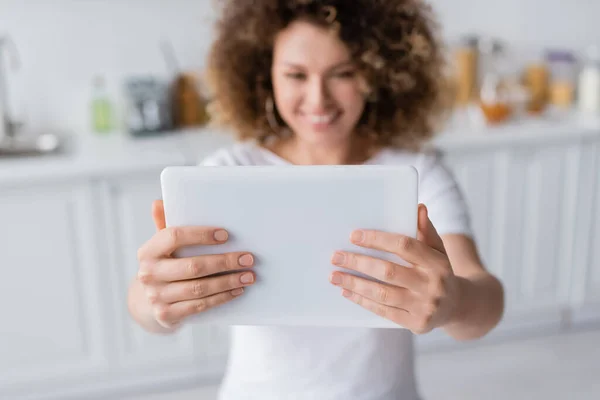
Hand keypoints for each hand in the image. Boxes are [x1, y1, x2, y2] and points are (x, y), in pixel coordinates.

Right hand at [136, 200, 255, 328]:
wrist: (147, 303)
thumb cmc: (164, 265)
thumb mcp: (162, 246)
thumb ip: (164, 224)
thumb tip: (159, 201)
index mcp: (148, 251)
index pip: (173, 236)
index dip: (200, 235)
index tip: (225, 234)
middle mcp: (149, 274)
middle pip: (192, 266)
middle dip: (224, 261)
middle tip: (248, 258)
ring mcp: (156, 296)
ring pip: (199, 288)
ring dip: (228, 281)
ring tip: (249, 275)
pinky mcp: (167, 315)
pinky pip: (200, 306)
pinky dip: (222, 297)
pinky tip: (238, 290)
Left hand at [329, 204, 460, 333]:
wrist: (458, 306)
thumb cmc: (440, 271)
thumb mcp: (439, 249)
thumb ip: (426, 230)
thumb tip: (418, 208)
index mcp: (436, 262)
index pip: (404, 246)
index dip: (378, 240)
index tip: (354, 236)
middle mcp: (431, 285)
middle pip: (388, 271)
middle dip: (358, 262)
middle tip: (336, 256)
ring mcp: (424, 306)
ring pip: (382, 293)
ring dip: (355, 283)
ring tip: (334, 275)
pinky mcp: (416, 324)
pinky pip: (384, 311)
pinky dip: (363, 301)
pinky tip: (346, 291)